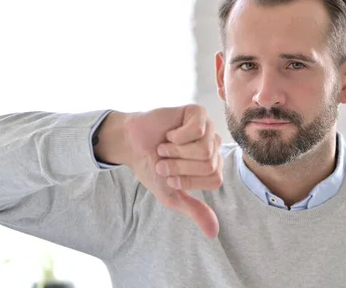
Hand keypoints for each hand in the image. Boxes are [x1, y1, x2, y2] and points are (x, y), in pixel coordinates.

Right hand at [99, 105, 222, 237]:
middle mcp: (214, 147)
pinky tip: (169, 134)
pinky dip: (177, 136)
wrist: (131, 145)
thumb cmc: (152, 168)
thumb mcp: (171, 195)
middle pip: (208, 164)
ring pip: (204, 149)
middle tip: (164, 161)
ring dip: (176, 152)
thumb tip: (214, 233)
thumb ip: (194, 210)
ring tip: (164, 148)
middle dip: (179, 166)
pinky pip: (198, 129)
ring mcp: (208, 129)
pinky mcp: (198, 113)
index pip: (214, 179)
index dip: (188, 180)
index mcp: (212, 167)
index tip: (170, 177)